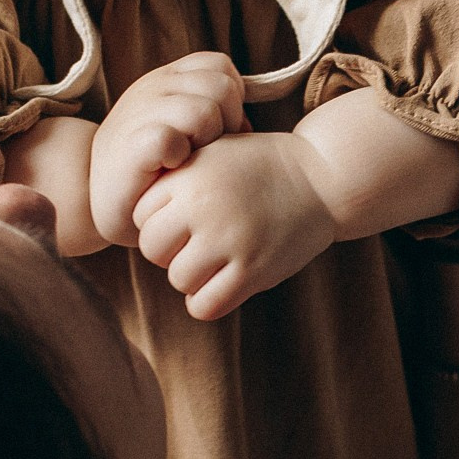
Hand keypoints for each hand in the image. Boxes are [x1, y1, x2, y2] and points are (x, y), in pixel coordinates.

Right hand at [89, 53, 250, 247]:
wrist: (98, 198)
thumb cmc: (154, 169)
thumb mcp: (187, 130)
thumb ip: (216, 117)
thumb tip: (247, 127)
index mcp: (170, 79)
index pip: (220, 66)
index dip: (232, 99)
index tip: (219, 131)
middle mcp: (154, 87)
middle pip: (222, 87)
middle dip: (228, 123)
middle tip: (207, 151)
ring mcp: (139, 112)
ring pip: (204, 111)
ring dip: (206, 141)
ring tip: (190, 160)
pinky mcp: (130, 146)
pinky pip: (170, 138)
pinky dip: (179, 156)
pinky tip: (172, 169)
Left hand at [134, 131, 336, 319]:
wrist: (322, 178)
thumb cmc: (261, 167)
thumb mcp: (212, 153)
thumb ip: (173, 180)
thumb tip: (136, 221)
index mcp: (188, 177)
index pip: (141, 217)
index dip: (160, 221)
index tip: (185, 219)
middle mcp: (203, 208)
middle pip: (154, 250)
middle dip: (171, 251)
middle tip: (199, 243)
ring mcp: (229, 241)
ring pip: (179, 279)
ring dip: (193, 277)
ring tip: (217, 260)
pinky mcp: (252, 271)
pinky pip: (206, 305)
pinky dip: (208, 301)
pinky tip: (224, 285)